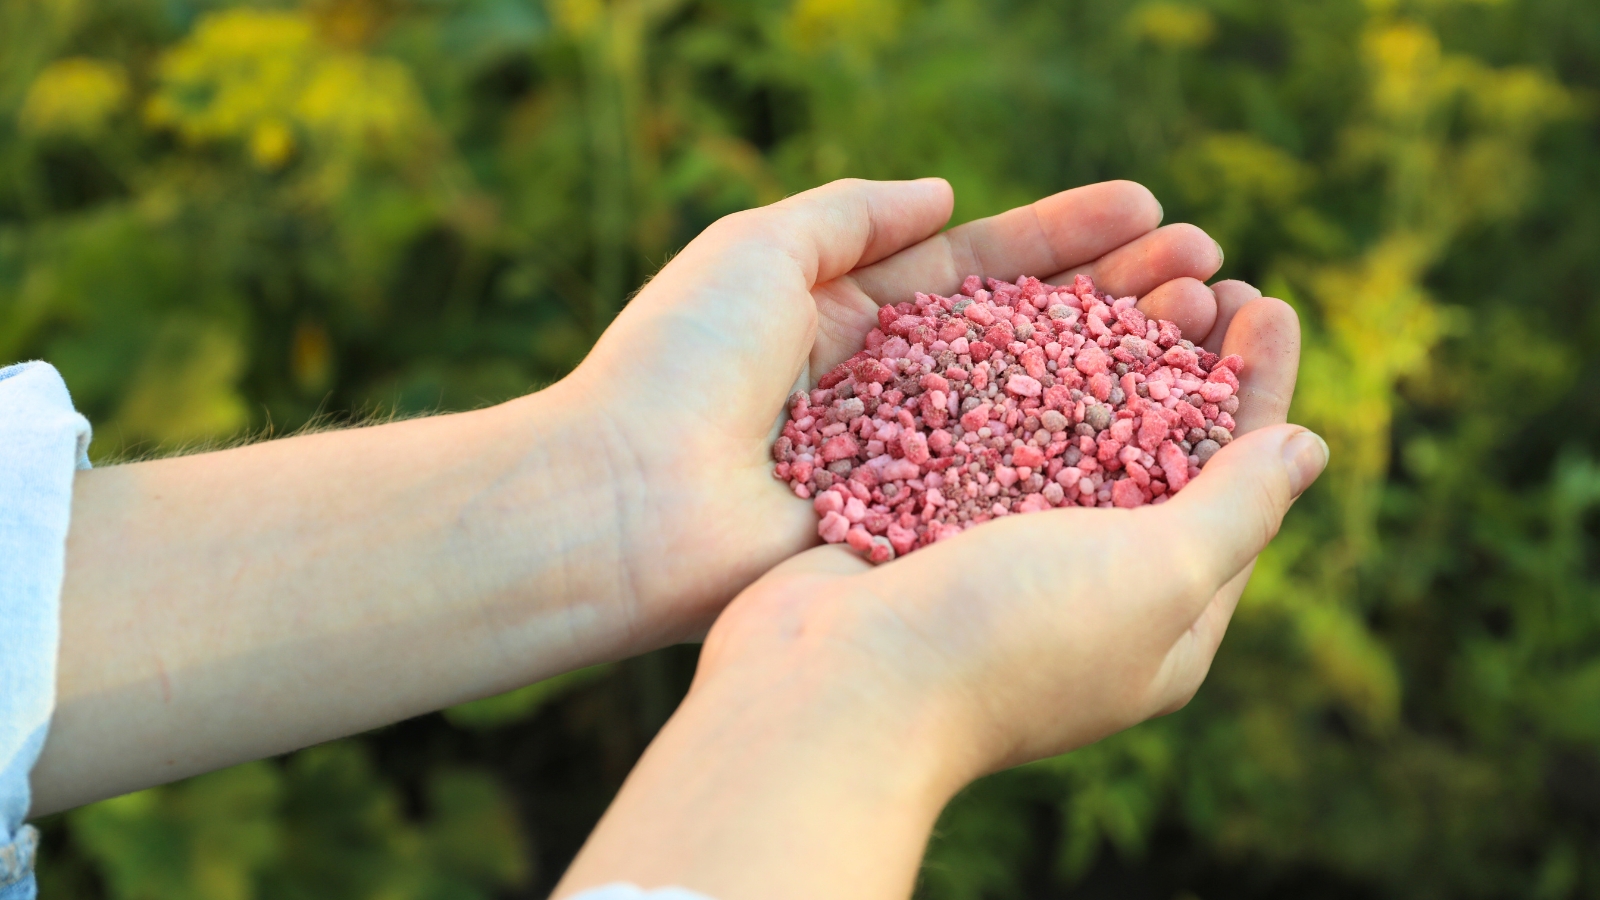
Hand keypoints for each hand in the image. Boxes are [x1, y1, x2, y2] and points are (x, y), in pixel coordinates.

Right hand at [553, 281, 1320, 899]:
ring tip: (1124, 265)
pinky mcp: (931, 519)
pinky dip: (1016, 361)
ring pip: (1071, 424)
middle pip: (1156, 448)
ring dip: (1104, 342)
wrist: (830, 687)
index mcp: (1162, 622)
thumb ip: (1237, 509)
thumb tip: (1307, 447)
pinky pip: (991, 425)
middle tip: (1197, 268)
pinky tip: (1024, 298)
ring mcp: (1002, 553)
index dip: (1258, 390)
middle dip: (1182, 354)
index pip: (1237, 489)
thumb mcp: (1157, 579)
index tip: (1267, 301)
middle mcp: (1087, 587)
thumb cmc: (1007, 641)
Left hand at [557, 177, 1231, 648]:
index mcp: (852, 319)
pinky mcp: (918, 534)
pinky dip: (1088, 457)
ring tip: (1210, 321)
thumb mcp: (757, 249)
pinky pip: (1015, 489)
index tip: (1150, 211)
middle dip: (1120, 299)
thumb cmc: (680, 363)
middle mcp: (897, 393)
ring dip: (1125, 366)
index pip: (983, 268)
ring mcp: (913, 466)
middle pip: (1030, 337)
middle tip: (1210, 270)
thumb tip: (945, 195)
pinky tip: (1164, 423)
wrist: (623, 503)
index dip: (1066, 240)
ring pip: (1041, 409)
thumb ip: (851, 213)